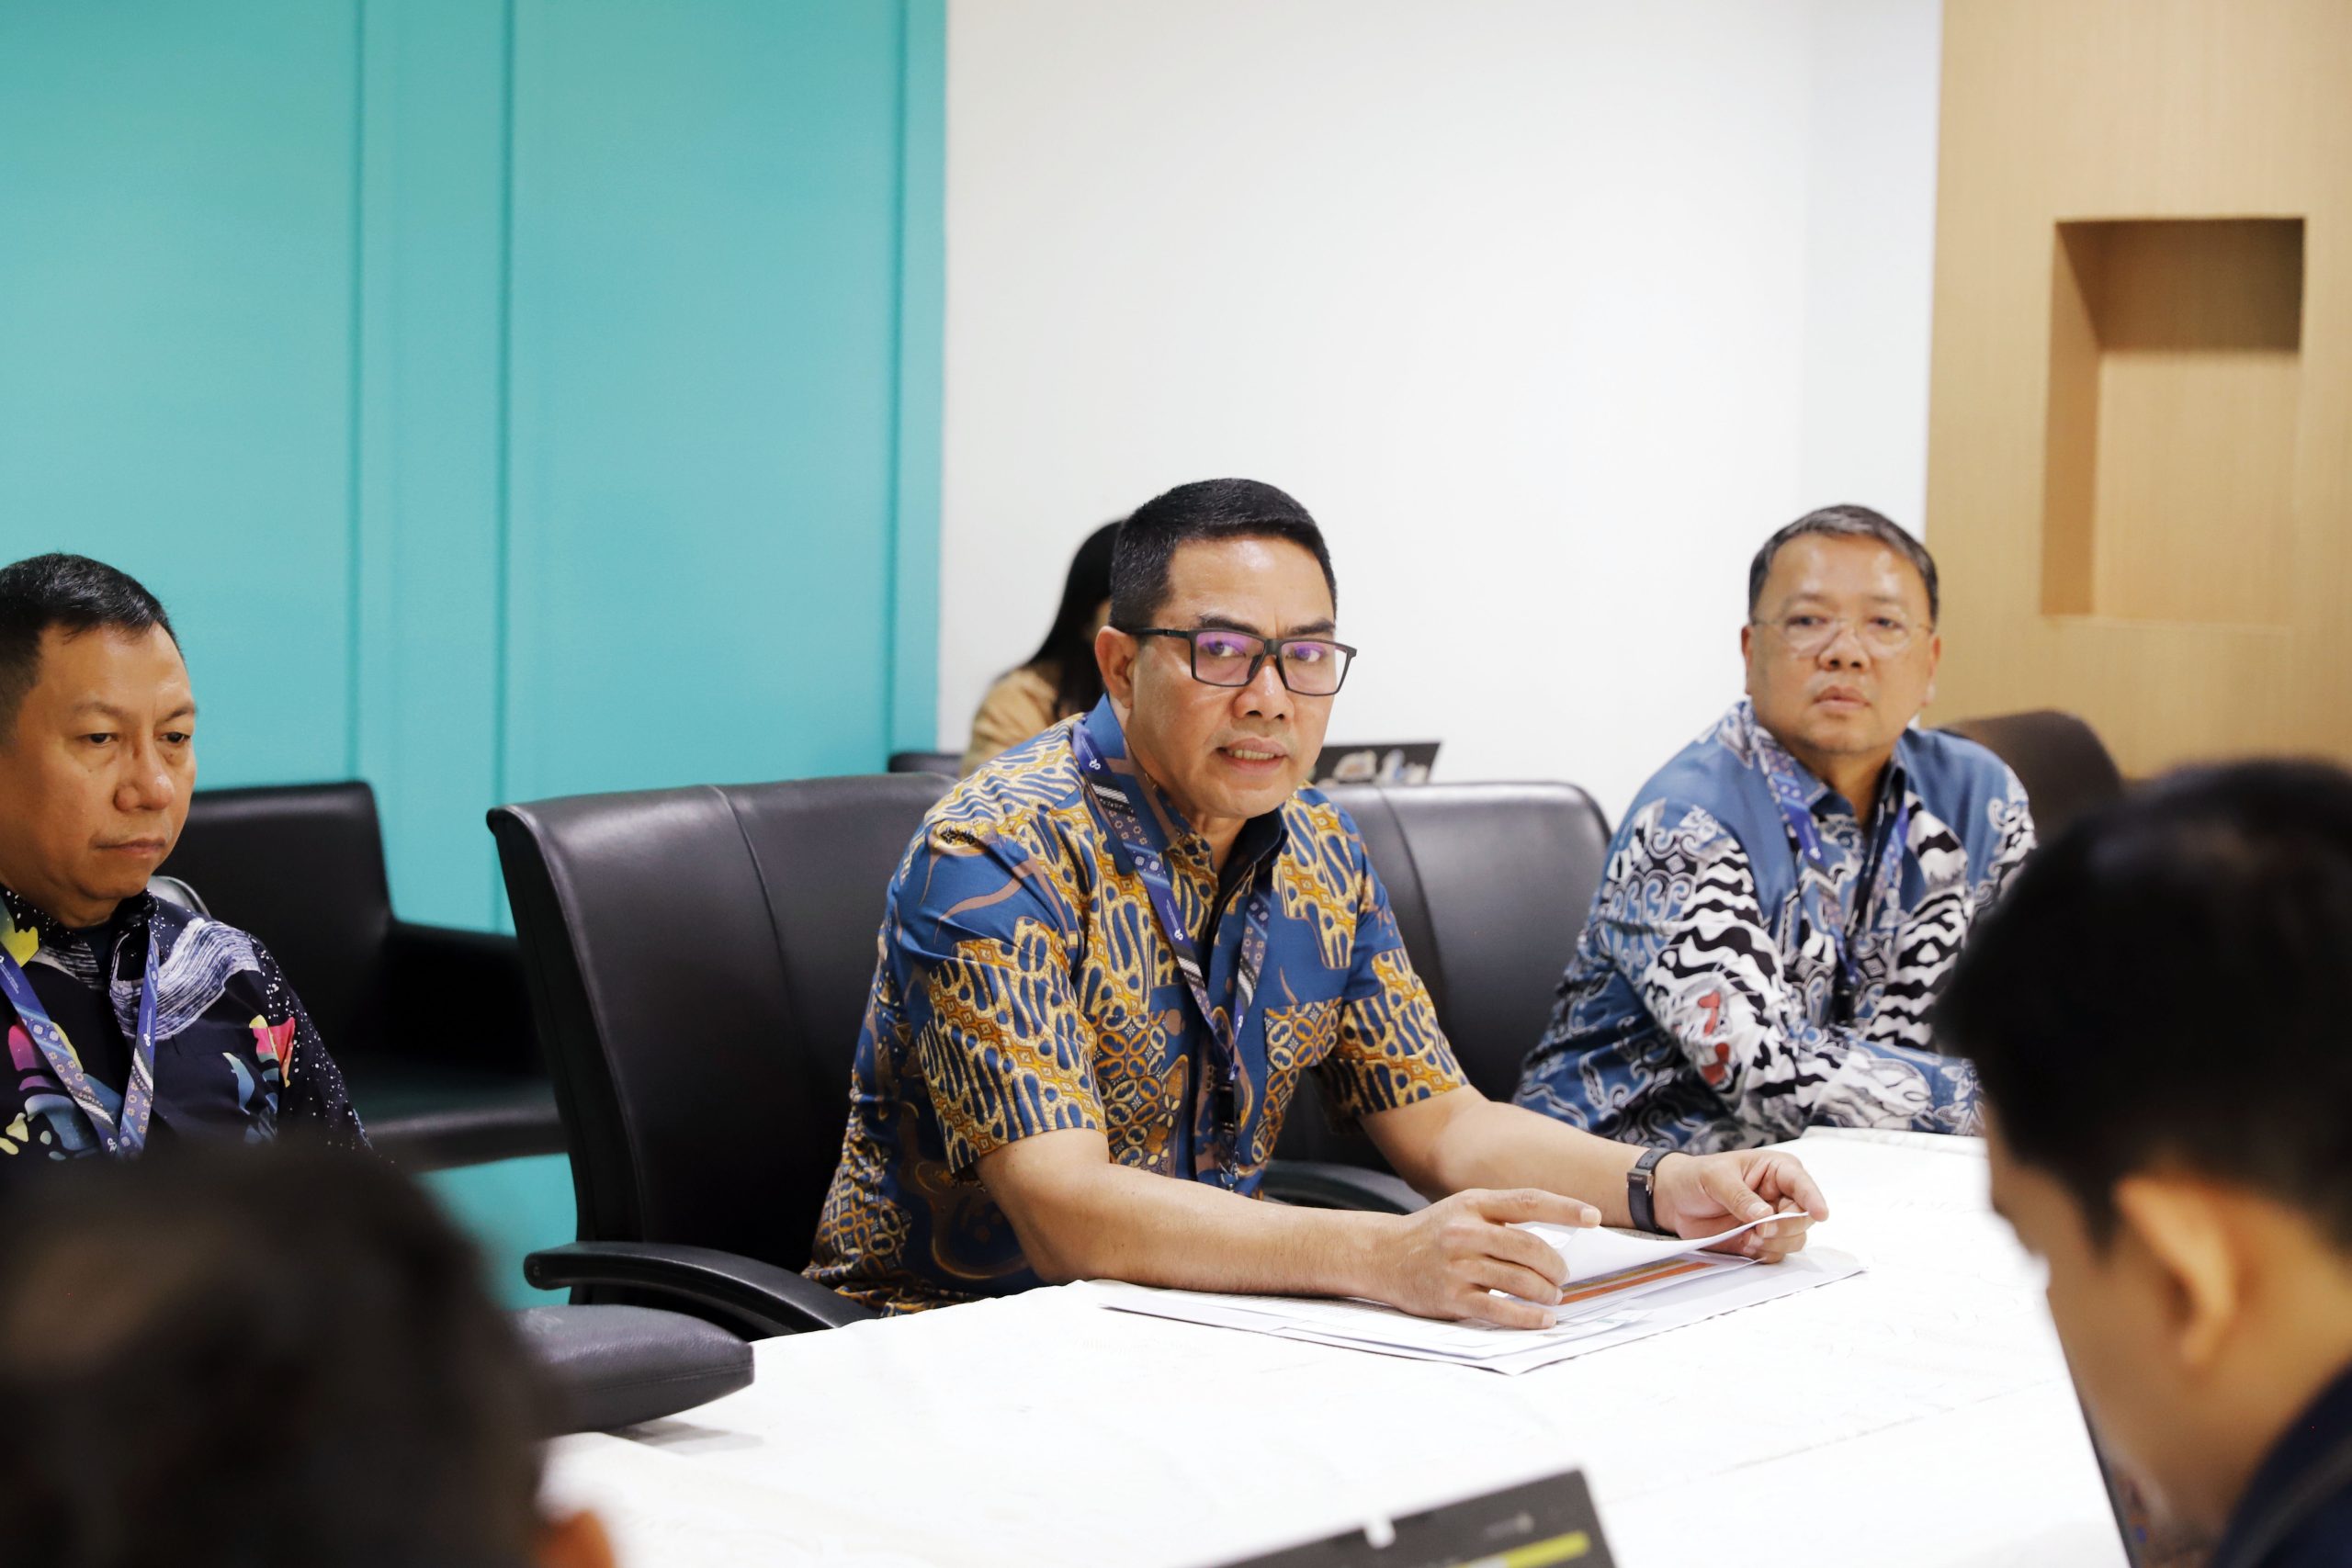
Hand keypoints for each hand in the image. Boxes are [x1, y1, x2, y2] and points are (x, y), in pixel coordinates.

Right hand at [1370, 1188, 1600, 1328]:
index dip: (1565, 1208)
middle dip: (1556, 1266)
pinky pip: (1500, 1310)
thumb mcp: (1464, 1209)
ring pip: (1519, 1280)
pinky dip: (1528, 1317)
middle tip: (1562, 1277)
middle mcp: (1465, 1231)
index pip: (1528, 1201)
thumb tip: (1556, 1232)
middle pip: (1529, 1247)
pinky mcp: (1450, 1297)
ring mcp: (1457, 1265)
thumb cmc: (1434, 1233)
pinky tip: (1542, 1320)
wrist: (1382, 1255)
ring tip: (1552, 1297)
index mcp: (1473, 1204)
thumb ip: (1503, 1216)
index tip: (1595, 1218)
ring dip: (1546, 1293)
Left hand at [1652, 1148, 1828, 1262]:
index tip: (1820, 1214)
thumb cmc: (1696, 1177)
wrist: (1675, 1200)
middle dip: (1785, 1228)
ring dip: (1773, 1243)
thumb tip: (1765, 1216)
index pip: (1803, 1185)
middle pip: (1804, 1218)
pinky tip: (1743, 1243)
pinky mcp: (1763, 1240)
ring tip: (1747, 1236)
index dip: (1813, 1199)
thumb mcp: (1715, 1178)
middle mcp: (1782, 1196)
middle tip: (1760, 1230)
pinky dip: (1762, 1253)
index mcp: (1777, 1170)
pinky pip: (1776, 1254)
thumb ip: (1740, 1196)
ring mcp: (1774, 1220)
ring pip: (1795, 1239)